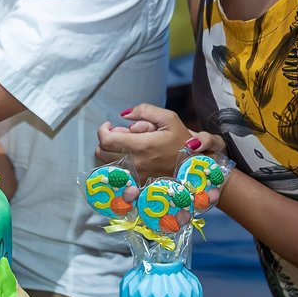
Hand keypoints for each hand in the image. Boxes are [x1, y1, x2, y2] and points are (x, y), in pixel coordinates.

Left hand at [94, 103, 221, 180]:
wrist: (196, 169)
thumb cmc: (183, 142)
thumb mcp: (169, 118)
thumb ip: (144, 111)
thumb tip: (124, 114)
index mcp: (141, 146)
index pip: (105, 140)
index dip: (102, 130)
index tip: (109, 125)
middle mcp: (135, 163)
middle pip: (101, 153)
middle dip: (107, 140)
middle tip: (121, 135)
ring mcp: (135, 177)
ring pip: (107, 165)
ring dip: (111, 153)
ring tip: (127, 146)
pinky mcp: (138, 185)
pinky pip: (117, 176)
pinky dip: (117, 166)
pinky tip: (130, 158)